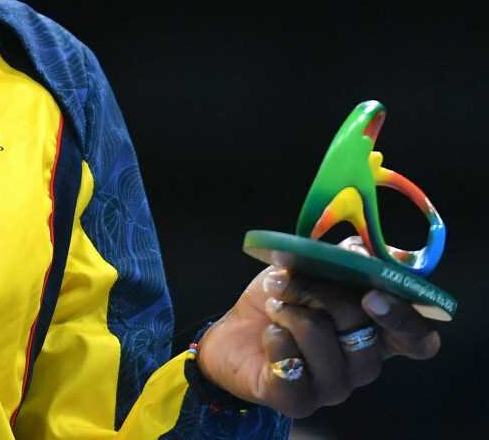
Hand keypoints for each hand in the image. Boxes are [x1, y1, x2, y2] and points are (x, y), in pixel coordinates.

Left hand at [197, 245, 440, 417]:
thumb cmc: (280, 299)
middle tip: (286, 280)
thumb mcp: (307, 268)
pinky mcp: (298, 400)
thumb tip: (362, 249)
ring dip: (292, 313)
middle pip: (365, 331)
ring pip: (326, 346)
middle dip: (321, 294)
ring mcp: (333, 387)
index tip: (371, 293)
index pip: (418, 339)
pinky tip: (269, 334)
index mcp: (375, 331)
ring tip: (275, 307)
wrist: (233, 331)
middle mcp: (362, 364)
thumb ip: (340, 259)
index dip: (404, 318)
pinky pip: (293, 369)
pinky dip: (276, 340)